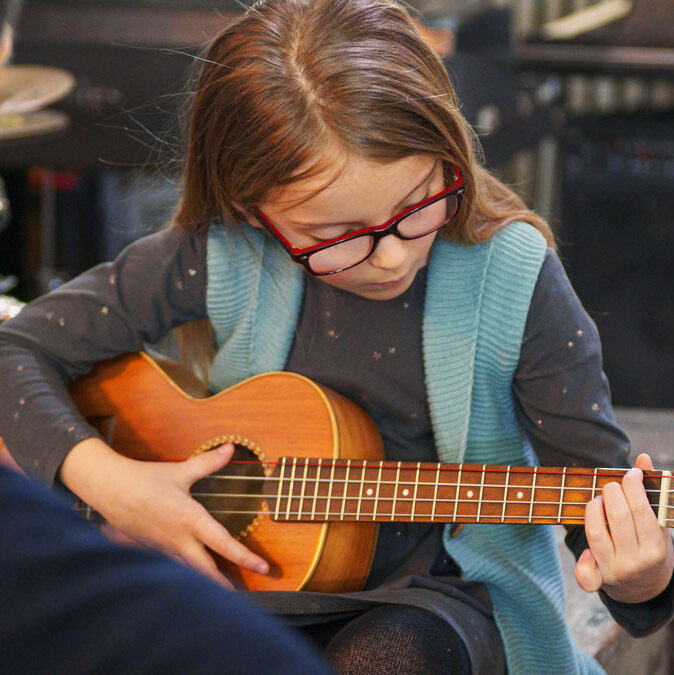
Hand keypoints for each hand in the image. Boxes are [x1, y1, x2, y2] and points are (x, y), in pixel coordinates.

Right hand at [61, 439, 268, 588]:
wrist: (110, 490)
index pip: (223, 543)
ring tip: (227, 590)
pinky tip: (198, 576)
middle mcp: (180, 539)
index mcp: (191, 520)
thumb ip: (209, 462)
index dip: (245, 558)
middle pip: (207, 571)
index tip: (263, 568)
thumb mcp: (181, 471)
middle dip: (226, 585)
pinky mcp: (155, 550)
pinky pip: (177, 566)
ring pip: (191, 571)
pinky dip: (191, 573)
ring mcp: (165, 548)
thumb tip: (231, 448)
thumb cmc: (146, 479)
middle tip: (245, 594)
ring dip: (209, 581)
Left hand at [575, 453, 673, 602]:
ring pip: (597, 534)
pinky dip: (582, 559)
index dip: (633, 487)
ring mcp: (616, 569)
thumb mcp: (659, 526)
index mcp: (656, 548)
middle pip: (618, 519)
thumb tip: (643, 458)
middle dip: (612, 494)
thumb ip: (650, 492)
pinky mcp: (599, 577)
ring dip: (593, 510)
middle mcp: (636, 561)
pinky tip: (586, 547)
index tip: (630, 473)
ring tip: (598, 499)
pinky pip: (586, 572)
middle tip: (610, 485)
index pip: (641, 511)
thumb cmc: (652, 547)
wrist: (646, 589)